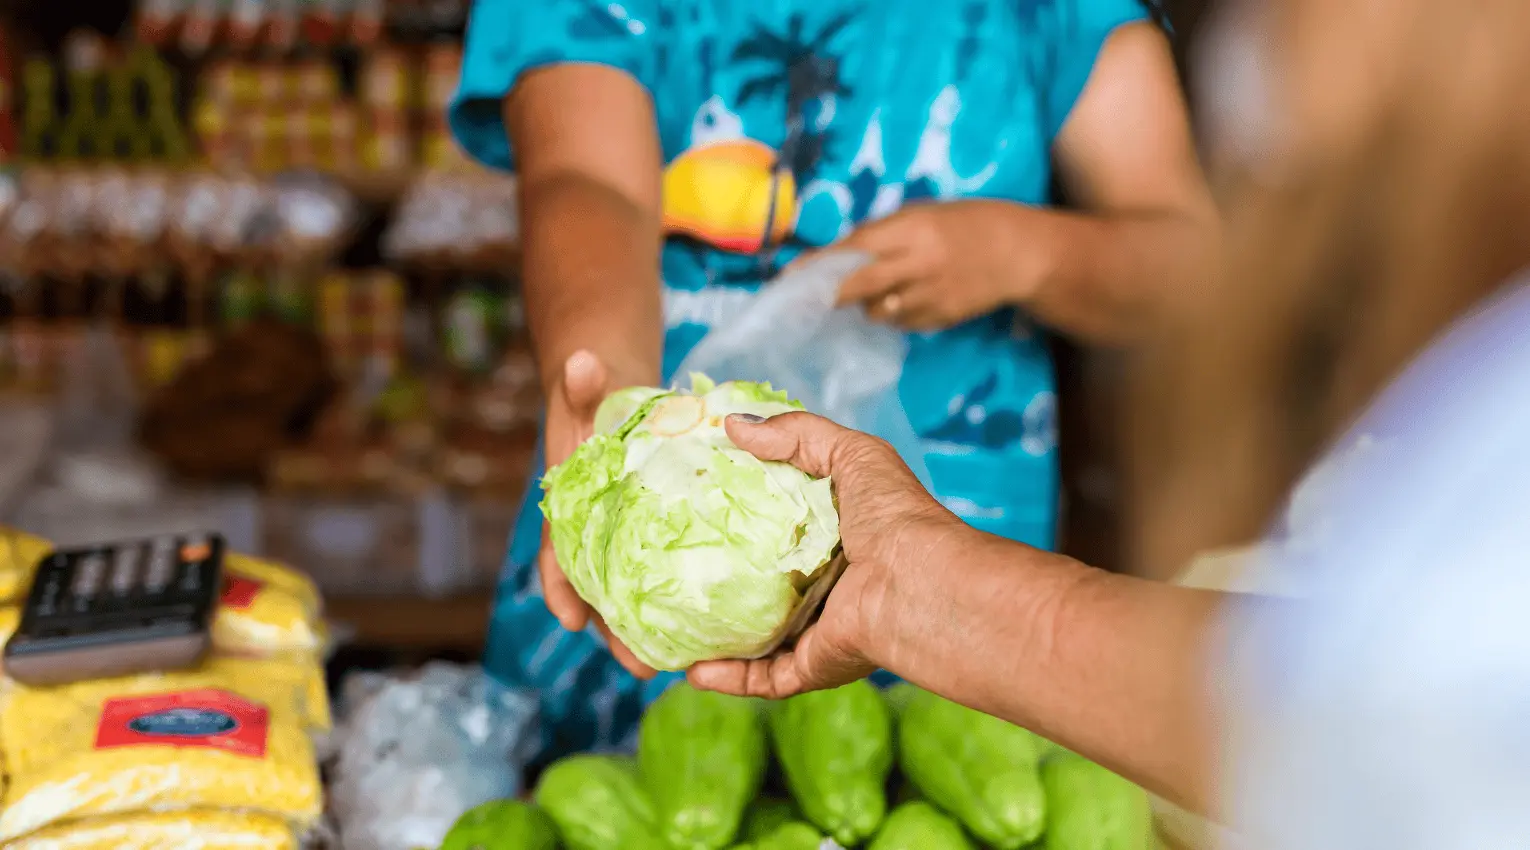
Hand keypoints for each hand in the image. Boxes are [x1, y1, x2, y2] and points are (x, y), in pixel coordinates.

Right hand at [541, 349, 658, 678]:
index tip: (569, 618)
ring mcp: (628, 540)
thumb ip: (584, 381)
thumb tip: (581, 363)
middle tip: (642, 667)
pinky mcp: (662, 540)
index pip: (557, 553)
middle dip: (618, 633)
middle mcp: (597, 532)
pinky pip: (674, 576)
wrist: (614, 394)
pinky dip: (687, 606)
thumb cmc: (595, 394)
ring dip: (655, 633)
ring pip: (639, 595)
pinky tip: (716, 632)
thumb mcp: (587, 386)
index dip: (561, 586)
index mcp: (571, 508)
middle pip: (603, 592)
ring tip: (679, 667)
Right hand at [687, 412, 967, 697]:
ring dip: (716, 638)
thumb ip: (796, 434)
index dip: (744, 518)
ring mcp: (820, 630)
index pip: (784, 530)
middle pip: (765, 585)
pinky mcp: (812, 665)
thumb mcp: (850, 454)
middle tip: (672, 568)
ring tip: (669, 627)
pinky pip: (762, 679)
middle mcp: (828, 586)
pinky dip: (727, 678)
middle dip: (722, 581)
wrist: (919, 586)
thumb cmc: (893, 516)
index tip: (695, 507)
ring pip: (757, 640)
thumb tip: (732, 424)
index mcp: (838, 538)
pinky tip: (691, 670)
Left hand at [795, 200, 1054, 330]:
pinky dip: (895, 314)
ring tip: (884, 290)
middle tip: (809, 303)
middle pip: (859, 287)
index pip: (852, 250)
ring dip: (867, 305)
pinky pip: (902, 322)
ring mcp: (930, 295)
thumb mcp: (922, 215)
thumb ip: (882, 235)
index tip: (790, 277)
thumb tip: (837, 257)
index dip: (818, 266)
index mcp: (911, 229)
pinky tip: (910, 299)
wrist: (1018, 253)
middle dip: (830, 296)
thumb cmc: (964, 224)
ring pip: (878, 311)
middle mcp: (918, 263)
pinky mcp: (941, 318)